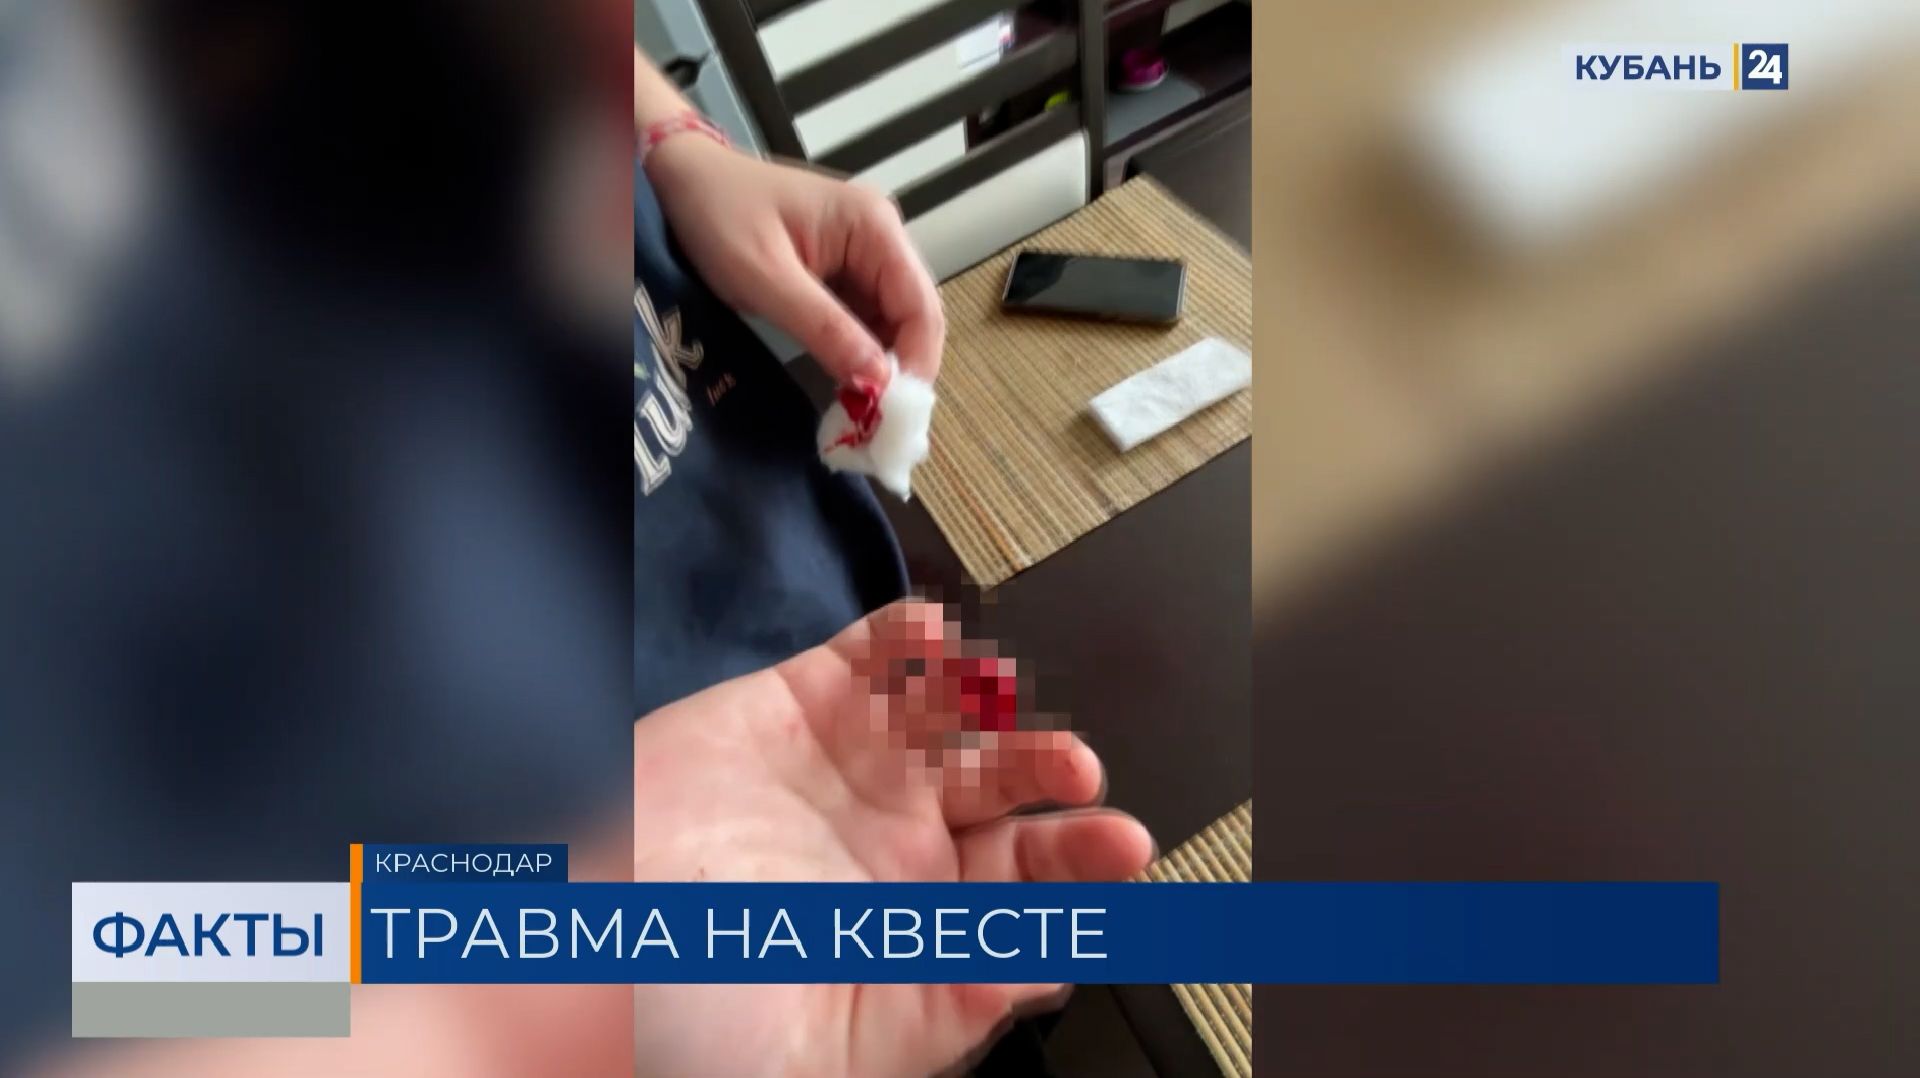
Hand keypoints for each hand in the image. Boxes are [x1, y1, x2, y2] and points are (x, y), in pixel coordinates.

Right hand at [632, 601, 1153, 1077]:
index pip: (1025, 886)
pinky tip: (937, 639)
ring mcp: (846, 770)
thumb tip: (1050, 968)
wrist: (571, 948)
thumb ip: (949, 1003)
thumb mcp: (834, 1045)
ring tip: (1012, 696)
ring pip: (950, 719)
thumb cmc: (692, 1016)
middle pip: (1003, 795)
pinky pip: (867, 661)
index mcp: (916, 927)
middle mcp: (891, 845)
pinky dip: (908, 640)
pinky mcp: (792, 709)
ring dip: (992, 700)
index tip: (1123, 848)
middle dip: (1050, 777)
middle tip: (1080, 772)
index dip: (1079, 864)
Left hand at [644, 135, 944, 386]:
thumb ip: (825, 329)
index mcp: (874, 226)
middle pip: (914, 316)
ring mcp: (864, 255)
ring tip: (863, 413)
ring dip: (881, 367)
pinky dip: (860, 355)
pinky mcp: (843, 272)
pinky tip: (848, 385)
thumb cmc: (718, 216)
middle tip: (879, 424)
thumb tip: (878, 381)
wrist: (682, 180)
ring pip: (892, 323)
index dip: (916, 362)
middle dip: (902, 370)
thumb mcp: (766, 279)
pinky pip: (865, 320)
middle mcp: (881, 237)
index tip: (893, 412)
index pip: (921, 305)